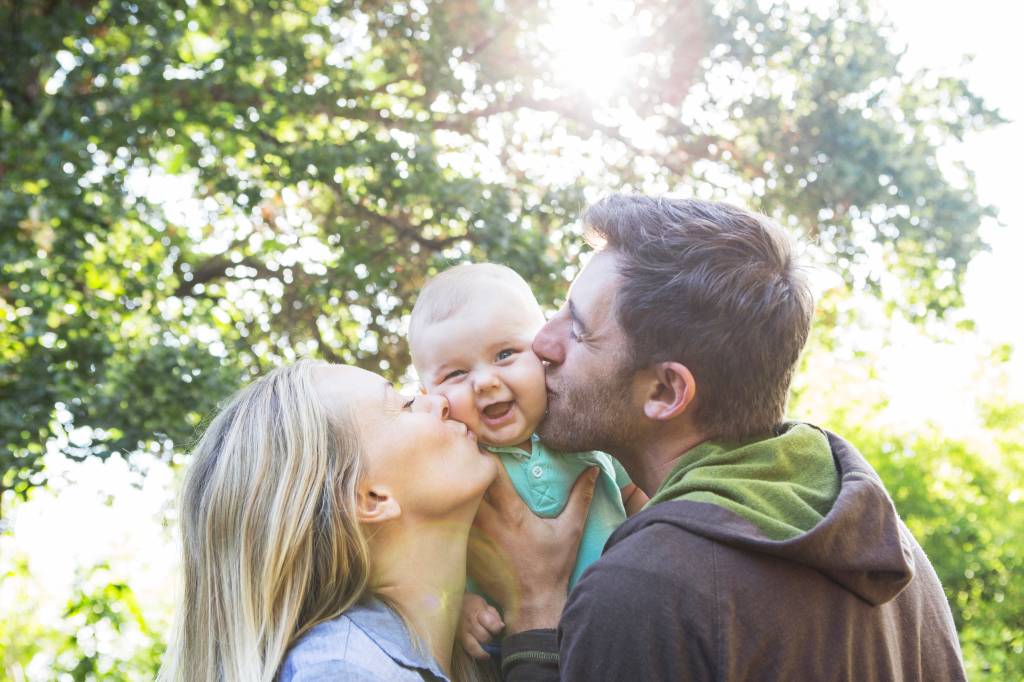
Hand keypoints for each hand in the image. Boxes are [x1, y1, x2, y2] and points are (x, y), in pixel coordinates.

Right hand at [458, 593, 504, 659]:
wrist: (449, 603)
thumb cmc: (469, 602)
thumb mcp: (482, 603)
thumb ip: (493, 614)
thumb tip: (501, 626)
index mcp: (477, 612)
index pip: (490, 623)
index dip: (497, 627)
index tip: (500, 627)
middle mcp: (469, 623)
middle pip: (484, 636)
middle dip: (491, 637)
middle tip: (492, 635)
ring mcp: (462, 633)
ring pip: (475, 646)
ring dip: (484, 649)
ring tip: (489, 651)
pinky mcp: (458, 639)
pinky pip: (468, 650)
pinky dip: (477, 654)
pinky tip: (484, 655)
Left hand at [468, 464, 598, 633]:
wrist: (532, 604)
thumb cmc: (552, 566)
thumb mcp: (570, 530)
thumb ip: (580, 497)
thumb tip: (593, 469)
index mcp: (513, 514)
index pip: (492, 476)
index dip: (485, 455)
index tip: (482, 441)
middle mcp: (490, 523)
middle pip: (468, 486)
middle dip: (466, 468)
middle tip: (463, 451)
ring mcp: (475, 539)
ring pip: (458, 504)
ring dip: (458, 489)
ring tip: (454, 472)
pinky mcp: (467, 551)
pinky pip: (455, 524)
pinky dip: (454, 512)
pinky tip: (452, 503)